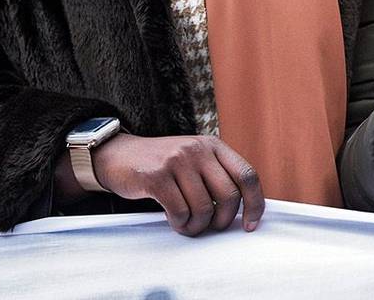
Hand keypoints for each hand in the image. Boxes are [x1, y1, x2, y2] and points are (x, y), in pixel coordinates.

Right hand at [92, 133, 264, 236]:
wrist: (118, 156)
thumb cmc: (162, 165)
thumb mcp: (194, 160)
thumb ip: (217, 176)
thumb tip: (244, 210)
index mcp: (214, 146)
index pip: (247, 175)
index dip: (255, 203)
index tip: (250, 225)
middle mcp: (198, 149)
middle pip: (229, 196)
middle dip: (222, 221)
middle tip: (209, 227)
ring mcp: (177, 160)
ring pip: (204, 208)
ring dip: (197, 226)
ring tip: (187, 224)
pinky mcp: (157, 176)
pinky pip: (180, 211)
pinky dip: (180, 224)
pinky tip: (174, 220)